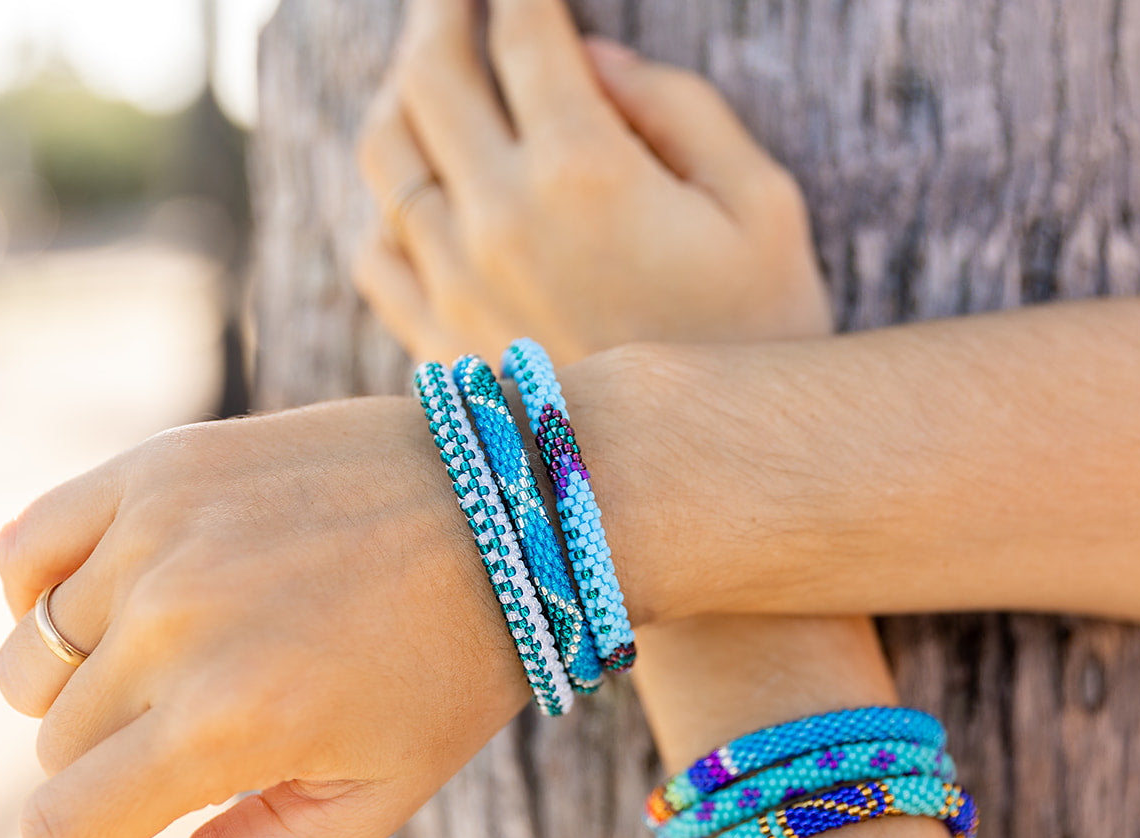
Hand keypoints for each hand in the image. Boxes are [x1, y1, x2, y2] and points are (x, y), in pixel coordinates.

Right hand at [0, 397, 530, 837]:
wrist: (511, 512)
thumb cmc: (449, 671)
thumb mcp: (361, 800)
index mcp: (224, 723)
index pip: (59, 831)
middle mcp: (172, 623)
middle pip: (52, 746)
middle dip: (110, 770)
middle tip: (209, 740)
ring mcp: (159, 535)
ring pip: (32, 658)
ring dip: (85, 687)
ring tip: (186, 669)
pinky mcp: (159, 465)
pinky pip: (24, 550)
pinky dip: (44, 592)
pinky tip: (123, 607)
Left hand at [352, 0, 830, 366]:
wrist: (712, 489)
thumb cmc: (762, 342)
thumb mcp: (764, 207)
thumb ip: (679, 111)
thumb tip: (591, 61)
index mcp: (584, 172)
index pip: (523, 34)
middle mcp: (496, 223)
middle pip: (429, 78)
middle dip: (442, 15)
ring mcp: (454, 291)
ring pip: (384, 158)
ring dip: (400, 94)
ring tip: (430, 72)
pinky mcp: (438, 350)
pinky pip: (376, 250)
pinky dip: (385, 199)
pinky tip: (415, 190)